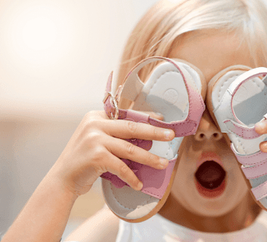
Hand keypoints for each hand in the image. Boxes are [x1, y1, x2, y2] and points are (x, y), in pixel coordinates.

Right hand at [50, 111, 174, 196]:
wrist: (62, 179)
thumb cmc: (84, 160)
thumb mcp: (97, 140)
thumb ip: (115, 134)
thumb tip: (146, 136)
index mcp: (96, 116)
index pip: (127, 115)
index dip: (146, 117)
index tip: (162, 120)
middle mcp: (95, 124)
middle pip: (132, 128)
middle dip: (154, 132)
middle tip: (170, 135)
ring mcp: (94, 139)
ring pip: (130, 149)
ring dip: (149, 158)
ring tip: (163, 164)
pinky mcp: (96, 156)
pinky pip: (121, 166)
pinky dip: (132, 176)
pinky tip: (139, 184)